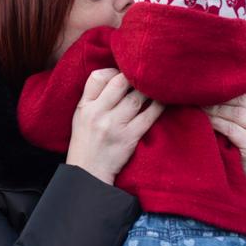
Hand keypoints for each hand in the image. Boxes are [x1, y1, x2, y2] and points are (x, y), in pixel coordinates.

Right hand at [66, 68, 163, 184]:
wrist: (88, 174)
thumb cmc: (87, 143)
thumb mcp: (81, 117)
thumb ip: (95, 97)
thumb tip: (118, 76)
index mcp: (84, 106)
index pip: (98, 77)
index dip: (115, 71)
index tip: (124, 74)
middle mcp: (98, 113)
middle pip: (120, 83)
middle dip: (134, 77)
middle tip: (145, 76)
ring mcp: (114, 125)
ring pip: (137, 98)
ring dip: (149, 90)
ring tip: (156, 86)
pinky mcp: (129, 138)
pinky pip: (149, 116)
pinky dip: (159, 106)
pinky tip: (164, 101)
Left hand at [204, 84, 245, 203]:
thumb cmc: (237, 151)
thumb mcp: (239, 126)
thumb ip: (234, 106)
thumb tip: (208, 84)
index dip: (231, 80)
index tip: (209, 78)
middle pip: (239, 98)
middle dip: (216, 94)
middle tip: (195, 91)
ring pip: (234, 112)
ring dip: (211, 107)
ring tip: (194, 104)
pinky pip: (230, 128)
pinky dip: (214, 122)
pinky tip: (202, 120)